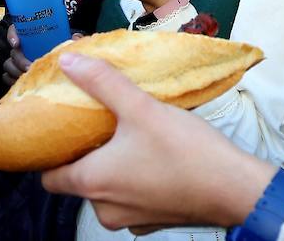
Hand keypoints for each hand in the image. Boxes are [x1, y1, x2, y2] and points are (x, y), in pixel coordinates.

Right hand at [2, 27, 85, 85]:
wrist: (70, 78)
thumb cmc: (69, 56)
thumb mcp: (72, 46)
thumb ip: (74, 41)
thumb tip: (75, 38)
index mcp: (36, 38)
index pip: (18, 29)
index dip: (13, 34)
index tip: (17, 43)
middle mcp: (27, 49)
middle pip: (14, 51)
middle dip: (19, 59)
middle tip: (29, 66)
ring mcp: (22, 63)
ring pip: (9, 64)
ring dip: (14, 70)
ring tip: (26, 76)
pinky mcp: (21, 78)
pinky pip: (8, 78)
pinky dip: (11, 80)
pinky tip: (20, 83)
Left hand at [41, 54, 276, 231]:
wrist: (235, 189)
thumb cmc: (186, 151)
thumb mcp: (142, 108)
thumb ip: (102, 82)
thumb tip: (68, 60)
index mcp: (92, 183)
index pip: (48, 178)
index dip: (50, 154)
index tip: (60, 130)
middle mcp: (104, 209)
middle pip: (79, 182)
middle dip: (86, 155)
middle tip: (98, 125)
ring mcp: (130, 220)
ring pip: (107, 191)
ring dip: (112, 168)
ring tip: (127, 137)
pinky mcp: (153, 223)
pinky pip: (132, 200)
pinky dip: (135, 181)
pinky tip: (152, 158)